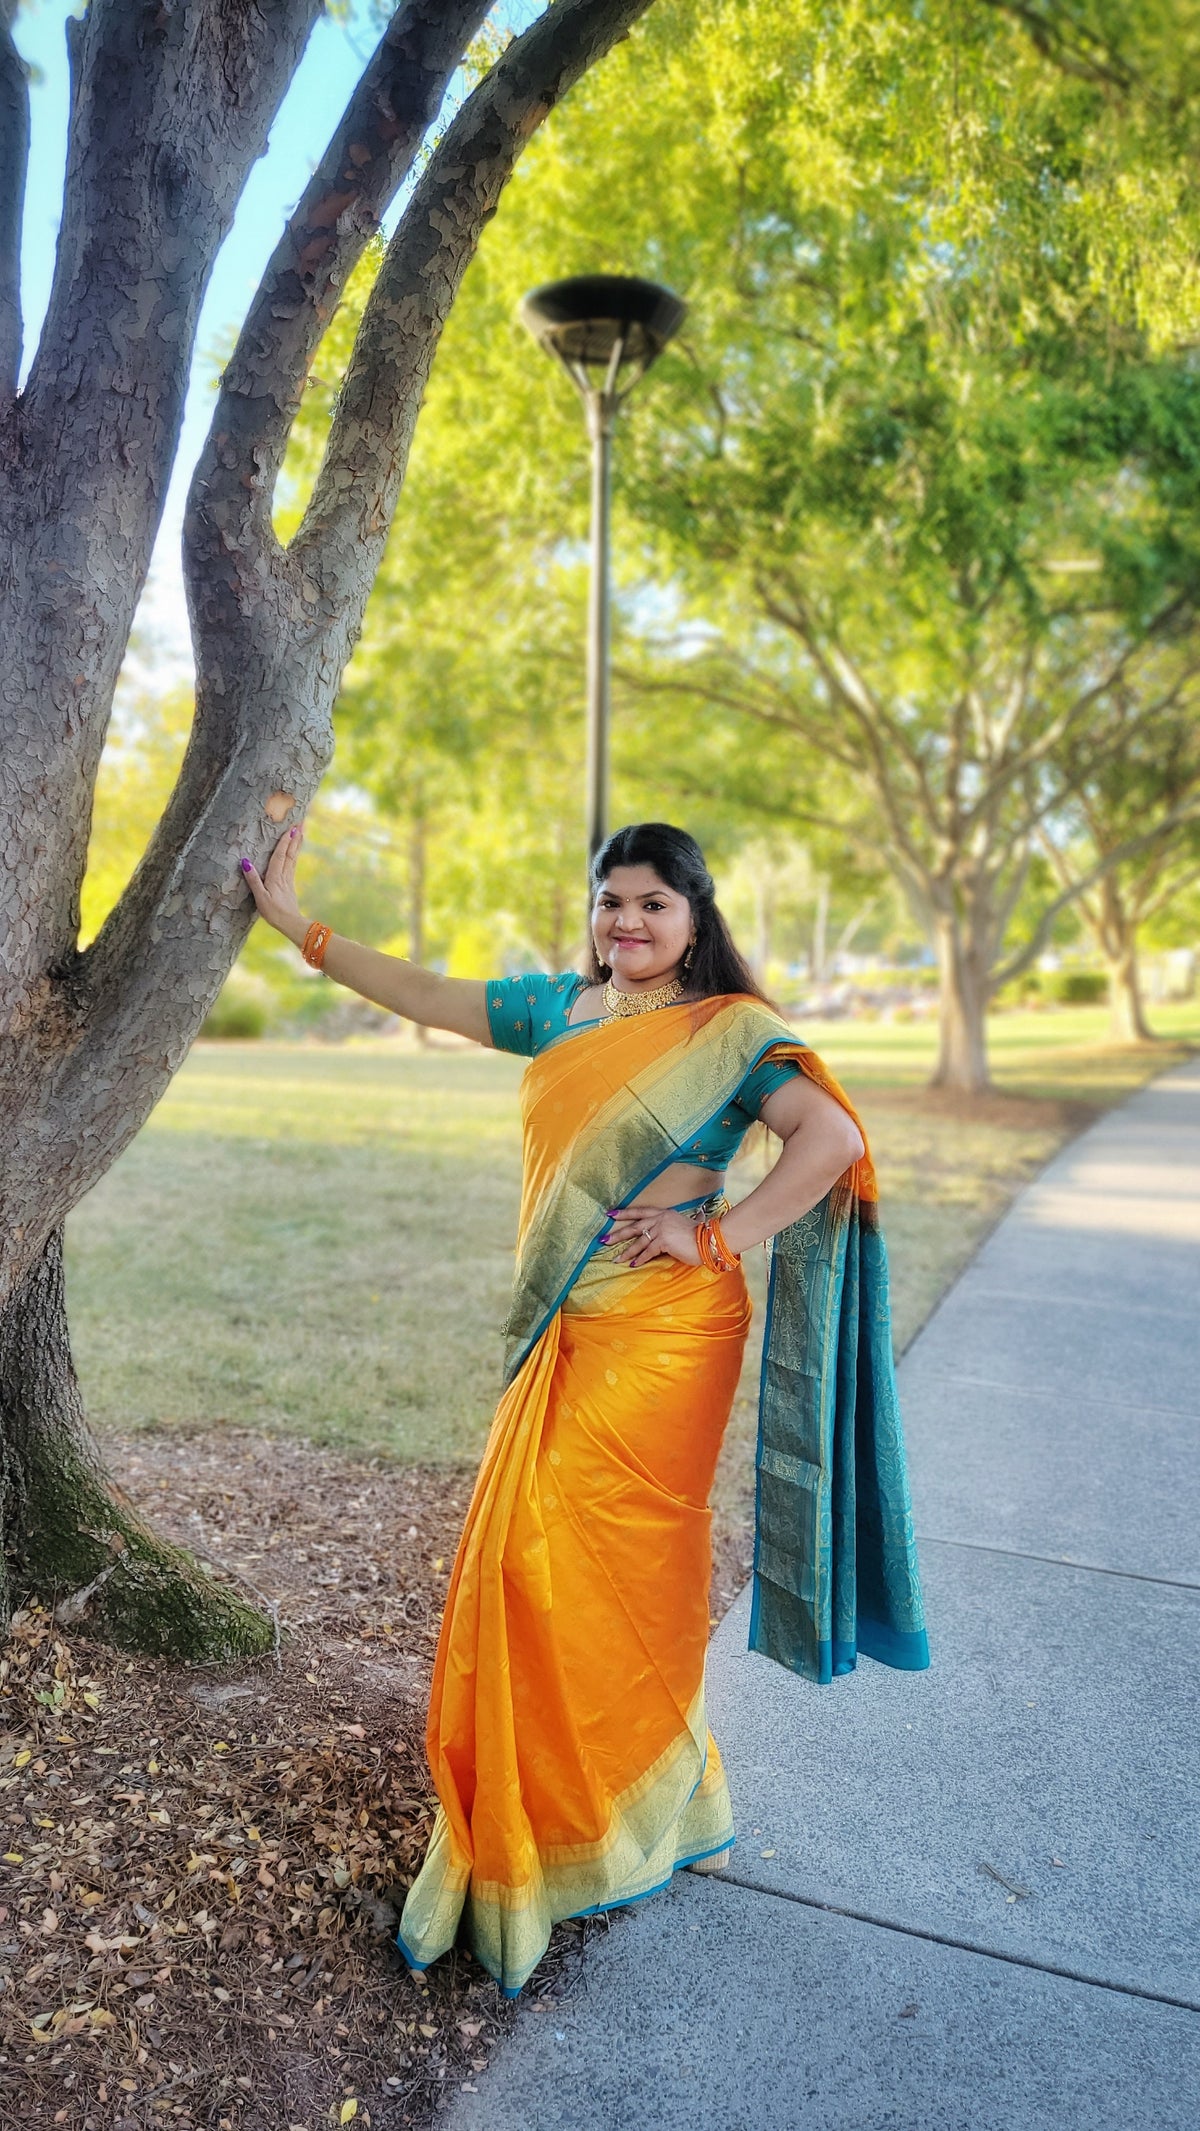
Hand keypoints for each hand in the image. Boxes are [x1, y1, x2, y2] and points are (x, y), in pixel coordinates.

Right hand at [240, 823, 307, 943]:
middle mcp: (284, 875)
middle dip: (295, 837)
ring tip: (301, 831)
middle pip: (290, 853)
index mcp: (275, 877)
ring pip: (293, 857)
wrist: (290, 923)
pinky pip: (293, 864)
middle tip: (301, 822)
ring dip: (297, 843)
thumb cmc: (273, 912)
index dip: (284, 841)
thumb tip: (245, 862)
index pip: (280, 856)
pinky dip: (294, 854)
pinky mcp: (290, 884)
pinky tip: (295, 851)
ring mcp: (288, 879)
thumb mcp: (260, 897)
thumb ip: (253, 880)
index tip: (290, 828)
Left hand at [603, 1203, 701, 1269]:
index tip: (611, 1214)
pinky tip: (632, 1265)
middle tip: (604, 1239)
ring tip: (616, 1259)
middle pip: (634, 1226)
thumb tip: (673, 1229)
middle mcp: (660, 1218)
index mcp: (664, 1213)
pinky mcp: (664, 1241)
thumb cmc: (699, 1235)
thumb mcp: (683, 1224)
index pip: (640, 1212)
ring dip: (626, 1252)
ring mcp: (661, 1229)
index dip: (625, 1213)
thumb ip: (674, 1225)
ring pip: (639, 1242)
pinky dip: (640, 1259)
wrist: (709, 1240)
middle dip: (618, 1234)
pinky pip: (648, 1252)